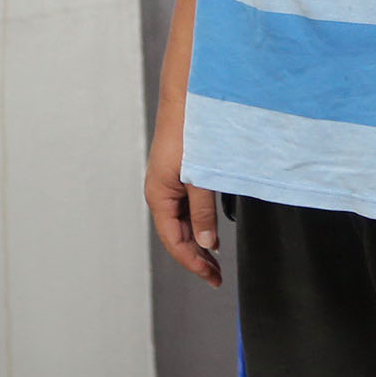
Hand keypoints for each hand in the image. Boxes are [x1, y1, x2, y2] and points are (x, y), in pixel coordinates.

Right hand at [145, 110, 220, 285]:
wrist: (188, 99)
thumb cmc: (189, 133)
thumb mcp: (198, 176)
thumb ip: (202, 210)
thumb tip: (206, 242)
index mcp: (159, 197)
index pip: (175, 241)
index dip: (193, 262)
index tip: (211, 277)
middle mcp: (161, 193)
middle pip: (177, 235)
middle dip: (196, 257)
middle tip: (216, 277)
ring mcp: (170, 184)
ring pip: (183, 222)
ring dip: (198, 242)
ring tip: (215, 261)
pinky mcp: (181, 174)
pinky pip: (188, 206)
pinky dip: (200, 222)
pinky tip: (211, 231)